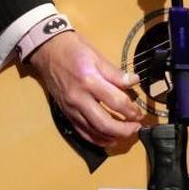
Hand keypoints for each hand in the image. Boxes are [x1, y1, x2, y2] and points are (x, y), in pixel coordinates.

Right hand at [27, 31, 143, 147]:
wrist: (48, 50)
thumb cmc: (73, 50)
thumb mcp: (97, 56)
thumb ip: (116, 73)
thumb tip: (134, 82)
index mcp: (90, 81)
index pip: (116, 102)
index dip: (132, 110)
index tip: (140, 113)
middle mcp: (79, 98)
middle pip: (105, 123)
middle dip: (124, 129)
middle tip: (137, 127)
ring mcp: (71, 108)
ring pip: (93, 131)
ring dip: (112, 136)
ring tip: (126, 134)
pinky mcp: (66, 113)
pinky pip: (82, 132)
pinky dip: (97, 139)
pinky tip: (108, 139)